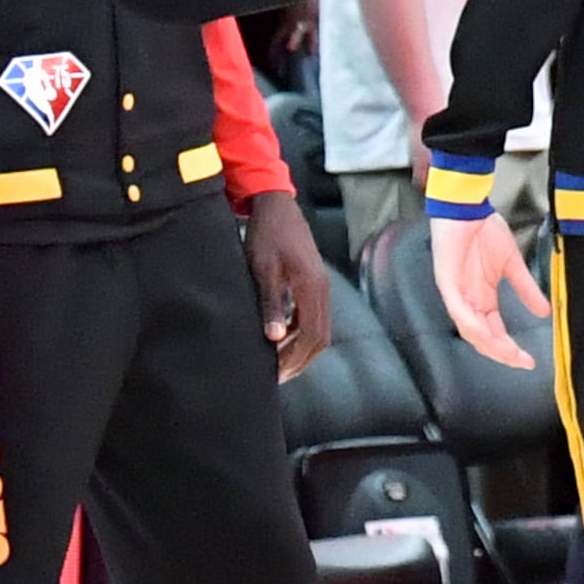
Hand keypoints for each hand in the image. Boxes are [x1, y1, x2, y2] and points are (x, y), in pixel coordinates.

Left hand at [244, 187, 330, 381]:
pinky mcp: (313, 282)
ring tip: (279, 364)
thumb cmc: (266, 235)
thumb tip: (275, 337)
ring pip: (319, 328)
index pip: (312, 335)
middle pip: (321, 337)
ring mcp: (320, 286)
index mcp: (312, 287)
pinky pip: (313, 316)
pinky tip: (282, 339)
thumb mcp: (262, 269)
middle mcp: (322, 289)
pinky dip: (301, 334)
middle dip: (300, 360)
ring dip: (301, 349)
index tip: (275, 374)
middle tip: (277, 377)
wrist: (276, 206)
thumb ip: (270, 303)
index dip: (295, 358)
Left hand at [430, 208, 548, 370]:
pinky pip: (458, 310)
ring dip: (489, 344)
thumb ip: (526, 289)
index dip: (510, 348)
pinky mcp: (447, 282)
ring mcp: (456, 294)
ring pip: (469, 330)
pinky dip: (471, 324)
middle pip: (482, 338)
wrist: (467, 208)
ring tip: (507, 353)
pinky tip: (486, 334)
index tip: (529, 360)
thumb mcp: (512, 265)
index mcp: (482, 298)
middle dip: (502, 353)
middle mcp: (468, 301)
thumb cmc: (484, 231)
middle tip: (521, 362)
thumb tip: (545, 311)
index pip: (495, 332)